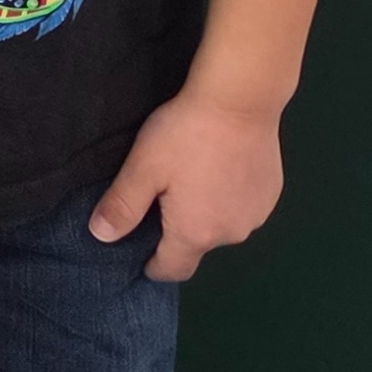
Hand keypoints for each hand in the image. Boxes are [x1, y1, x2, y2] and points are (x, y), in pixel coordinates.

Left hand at [89, 88, 282, 279]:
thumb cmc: (185, 134)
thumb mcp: (144, 166)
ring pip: (222, 224)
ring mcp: (257, 216)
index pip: (174, 269)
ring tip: (188, 178)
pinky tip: (217, 167)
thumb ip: (122, 204)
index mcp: (197, 233)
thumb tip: (101, 237)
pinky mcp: (270, 194)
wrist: (239, 102)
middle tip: (159, 199)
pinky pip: (242, 206)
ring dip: (205, 212)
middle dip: (177, 230)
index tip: (141, 258)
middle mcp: (232, 234)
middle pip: (198, 244)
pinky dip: (227, 196)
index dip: (154, 266)